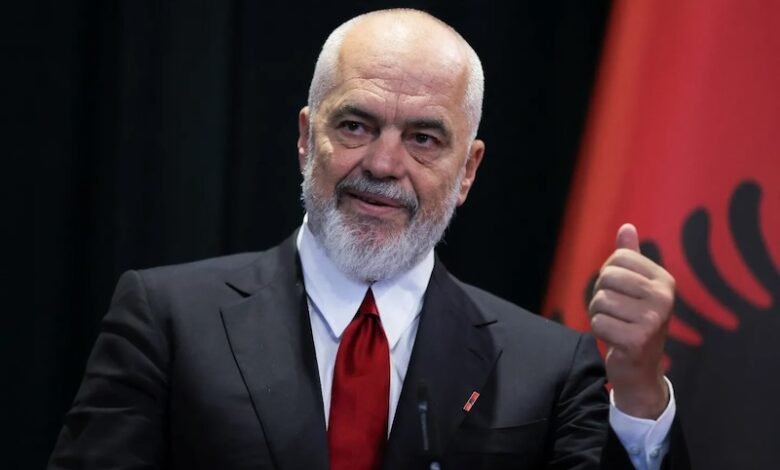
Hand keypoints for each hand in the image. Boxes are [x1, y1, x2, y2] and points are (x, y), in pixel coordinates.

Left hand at [588, 223, 673, 418]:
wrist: (640, 369)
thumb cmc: (633, 323)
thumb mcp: (635, 288)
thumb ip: (630, 258)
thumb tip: (626, 227)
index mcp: (664, 280)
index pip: (619, 257)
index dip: (609, 274)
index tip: (621, 293)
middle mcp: (664, 297)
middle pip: (607, 277)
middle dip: (600, 295)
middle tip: (615, 313)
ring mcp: (653, 319)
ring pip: (599, 300)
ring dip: (598, 314)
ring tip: (615, 325)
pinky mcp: (638, 339)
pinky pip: (597, 322)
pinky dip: (598, 331)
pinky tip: (614, 339)